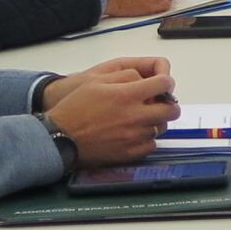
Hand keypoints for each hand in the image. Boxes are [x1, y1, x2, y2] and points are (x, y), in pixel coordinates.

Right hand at [41, 57, 177, 163]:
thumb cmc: (74, 109)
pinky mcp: (129, 153)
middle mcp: (134, 116)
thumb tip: (145, 79)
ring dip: (156, 121)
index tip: (163, 84)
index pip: (164, 84)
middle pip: (171, 110)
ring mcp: (133, 137)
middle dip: (168, 104)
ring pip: (161, 128)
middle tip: (159, 103)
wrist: (59, 138)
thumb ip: (124, 76)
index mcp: (126, 95)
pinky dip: (146, 139)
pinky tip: (134, 134)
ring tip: (142, 118)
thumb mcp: (95, 81)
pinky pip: (151, 145)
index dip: (166, 82)